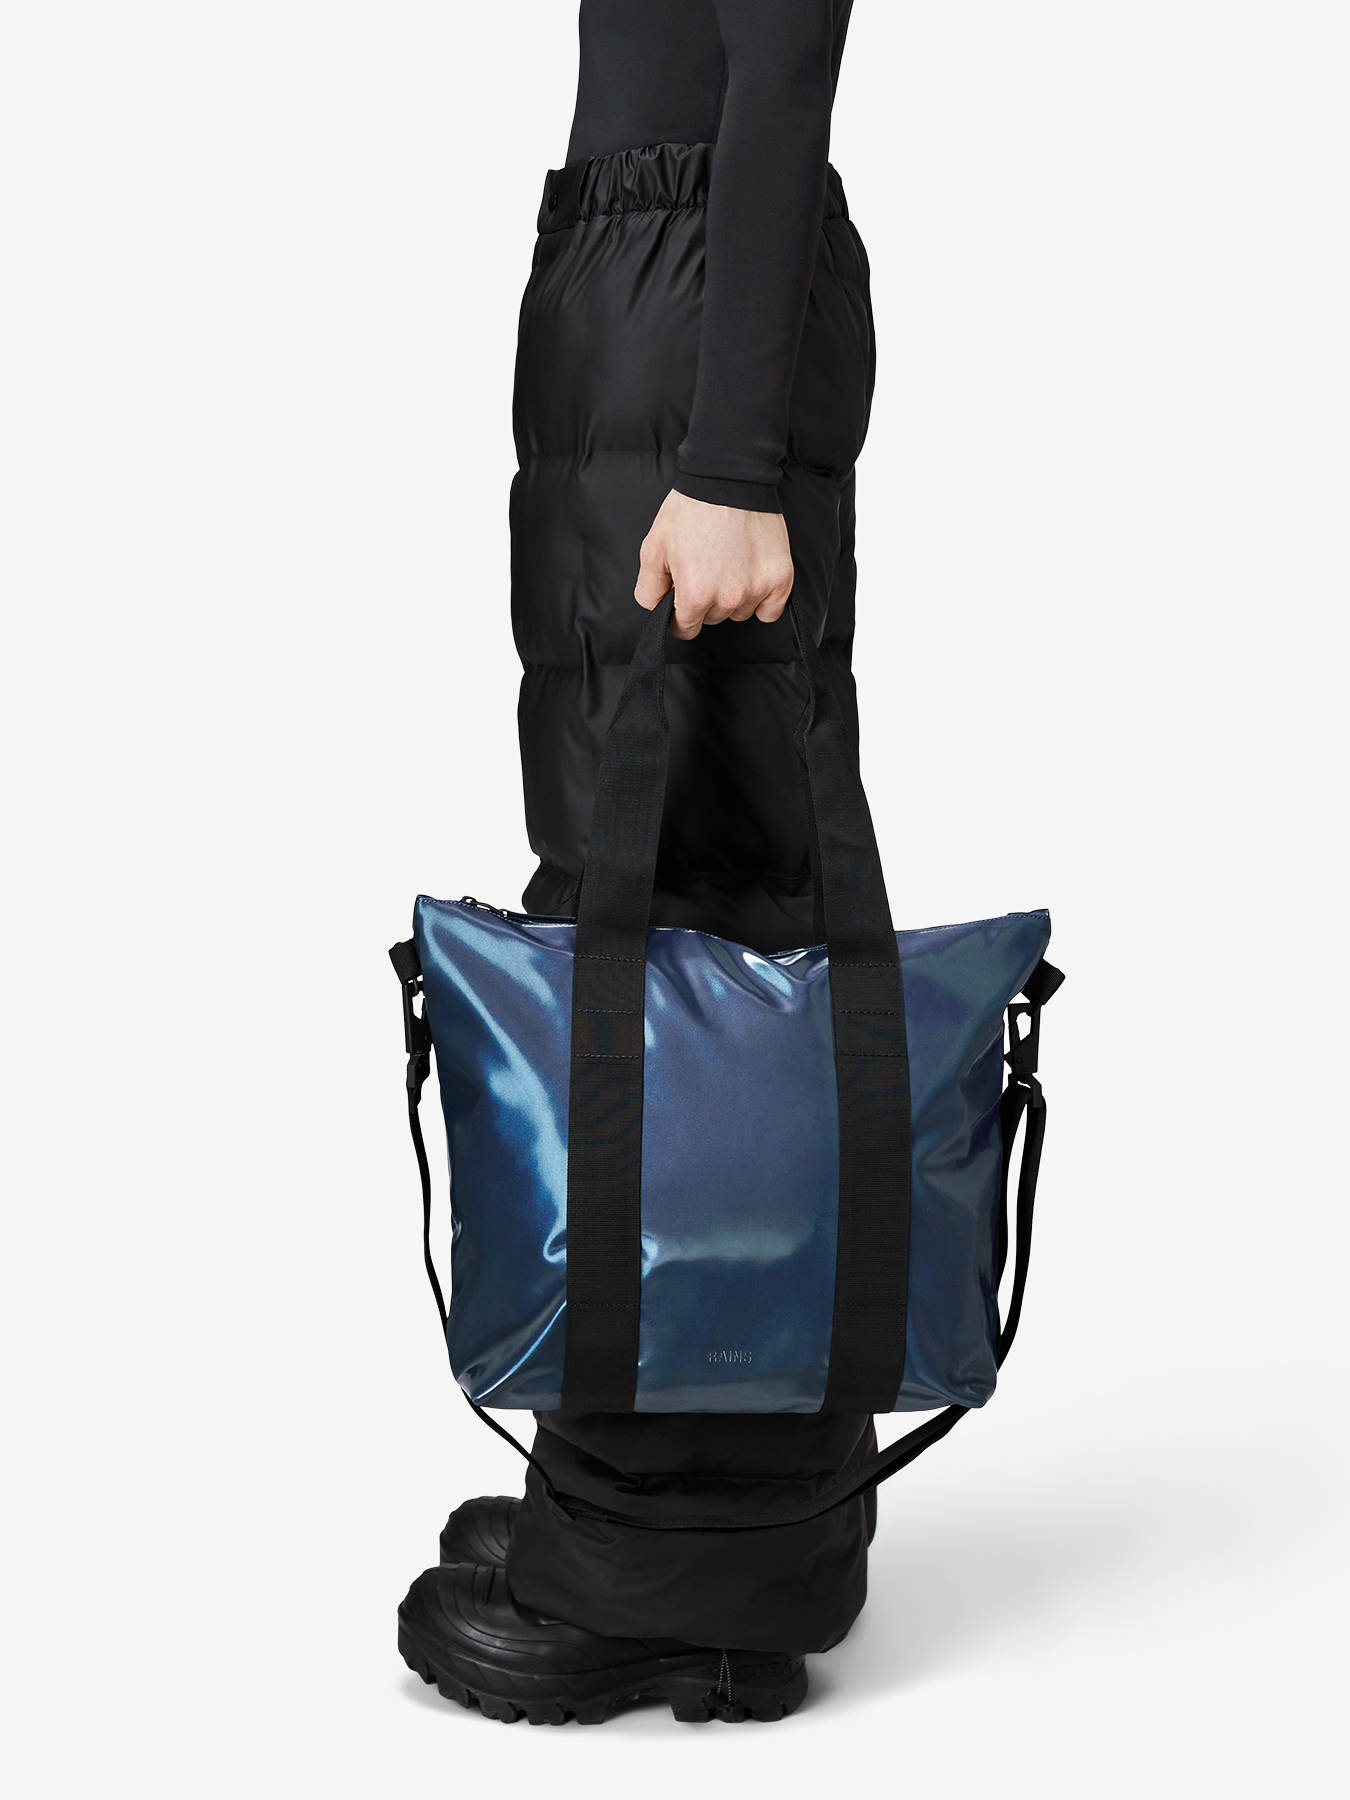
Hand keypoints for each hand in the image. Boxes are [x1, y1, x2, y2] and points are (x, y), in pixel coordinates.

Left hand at [634, 490, 793, 639]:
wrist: (728, 477)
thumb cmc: (690, 509)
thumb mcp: (653, 547)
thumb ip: (649, 589)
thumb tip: (656, 611)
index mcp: (695, 595)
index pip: (685, 629)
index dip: (679, 614)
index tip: (683, 596)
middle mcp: (728, 598)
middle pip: (713, 619)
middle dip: (706, 600)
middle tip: (706, 566)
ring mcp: (757, 589)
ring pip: (740, 613)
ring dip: (733, 597)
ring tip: (728, 562)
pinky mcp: (781, 579)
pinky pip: (771, 611)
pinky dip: (762, 600)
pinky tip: (751, 576)